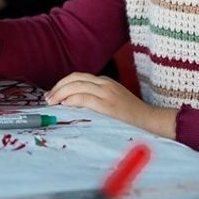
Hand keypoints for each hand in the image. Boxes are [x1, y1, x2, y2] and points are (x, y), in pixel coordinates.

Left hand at [45, 73, 176, 137]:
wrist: (150, 121)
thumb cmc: (132, 117)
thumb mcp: (113, 102)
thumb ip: (97, 100)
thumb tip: (72, 105)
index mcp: (106, 82)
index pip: (78, 77)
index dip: (62, 84)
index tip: (53, 95)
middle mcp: (105, 84)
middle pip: (75, 78)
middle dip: (58, 87)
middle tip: (48, 99)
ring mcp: (107, 93)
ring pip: (77, 85)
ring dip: (60, 93)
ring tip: (52, 102)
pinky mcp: (107, 104)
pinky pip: (84, 97)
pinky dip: (71, 99)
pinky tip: (64, 105)